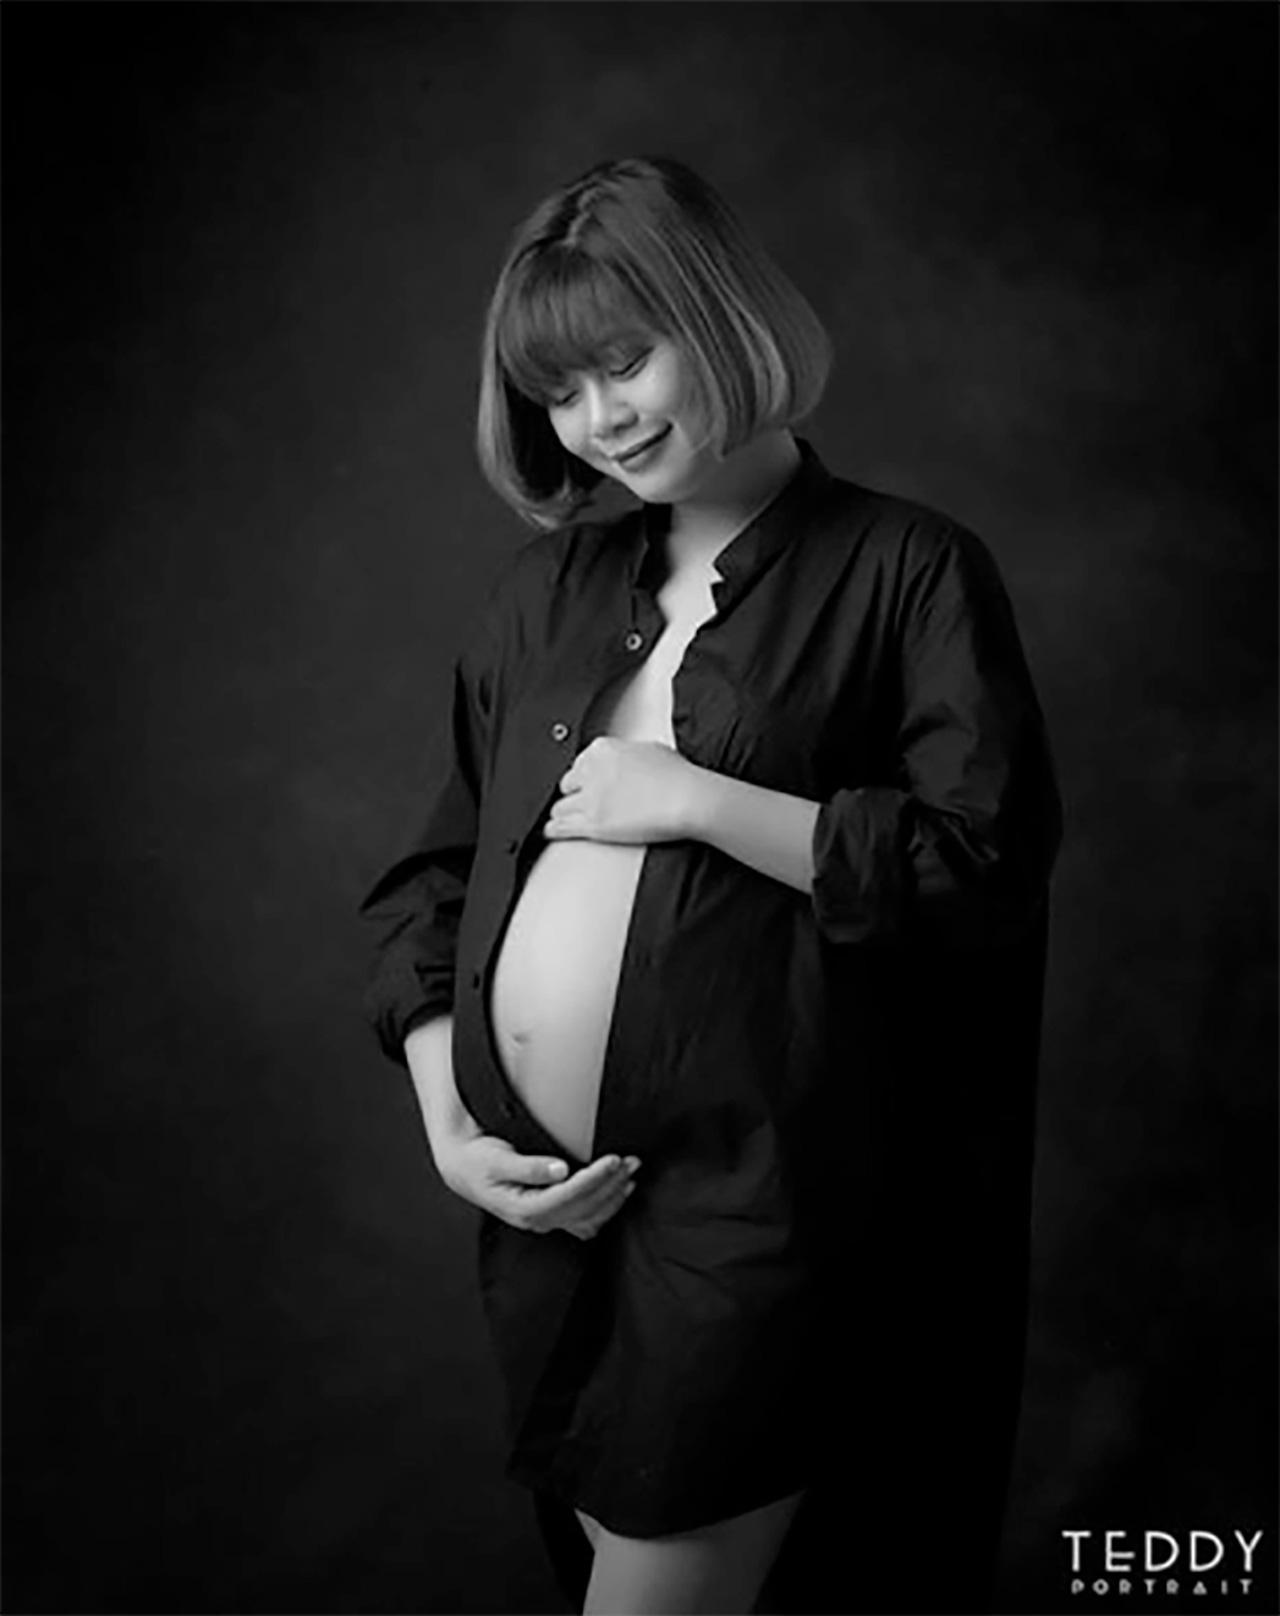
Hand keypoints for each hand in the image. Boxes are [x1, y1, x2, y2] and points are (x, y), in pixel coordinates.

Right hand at [435, 1132, 641, 1240]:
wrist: (464, 1169)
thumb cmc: (478, 1161)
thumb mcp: (496, 1160)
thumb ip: (528, 1166)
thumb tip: (559, 1169)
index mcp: (524, 1208)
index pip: (568, 1198)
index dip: (594, 1180)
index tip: (613, 1160)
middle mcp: (538, 1220)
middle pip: (584, 1208)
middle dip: (611, 1185)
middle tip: (632, 1160)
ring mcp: (546, 1221)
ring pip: (589, 1217)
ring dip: (613, 1196)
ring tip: (631, 1172)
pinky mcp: (551, 1214)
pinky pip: (585, 1219)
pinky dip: (605, 1206)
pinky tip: (617, 1190)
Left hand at [544, 736, 702, 843]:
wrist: (687, 798)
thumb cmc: (678, 776)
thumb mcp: (650, 749)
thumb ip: (627, 753)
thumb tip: (625, 759)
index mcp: (603, 749)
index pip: (580, 762)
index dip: (584, 776)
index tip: (585, 783)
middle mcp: (592, 771)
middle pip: (567, 784)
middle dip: (573, 793)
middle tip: (579, 801)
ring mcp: (590, 798)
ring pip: (561, 806)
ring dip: (563, 812)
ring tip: (562, 818)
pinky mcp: (592, 823)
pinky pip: (560, 826)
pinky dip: (553, 829)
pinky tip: (551, 831)